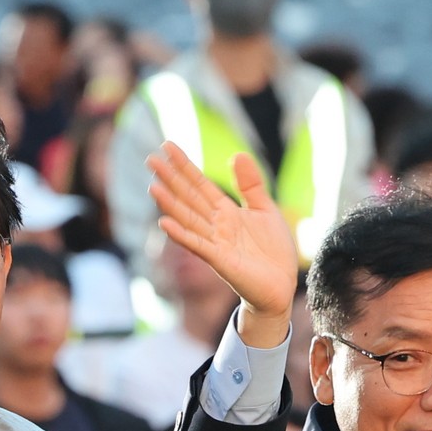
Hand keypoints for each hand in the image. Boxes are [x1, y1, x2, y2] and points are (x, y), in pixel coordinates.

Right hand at [146, 143, 296, 344]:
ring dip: (170, 204)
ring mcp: (215, 243)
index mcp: (226, 212)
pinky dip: (181, 234)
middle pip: (189, 197)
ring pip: (188, 219)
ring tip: (152, 186)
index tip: (167, 146)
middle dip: (171, 179)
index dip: (185, 165)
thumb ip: (250, 184)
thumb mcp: (265, 209)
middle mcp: (216, 225)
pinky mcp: (220, 260)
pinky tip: (164, 223)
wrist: (282, 285)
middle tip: (150, 159)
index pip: (200, 184)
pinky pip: (197, 245)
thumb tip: (237, 153)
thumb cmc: (273, 251)